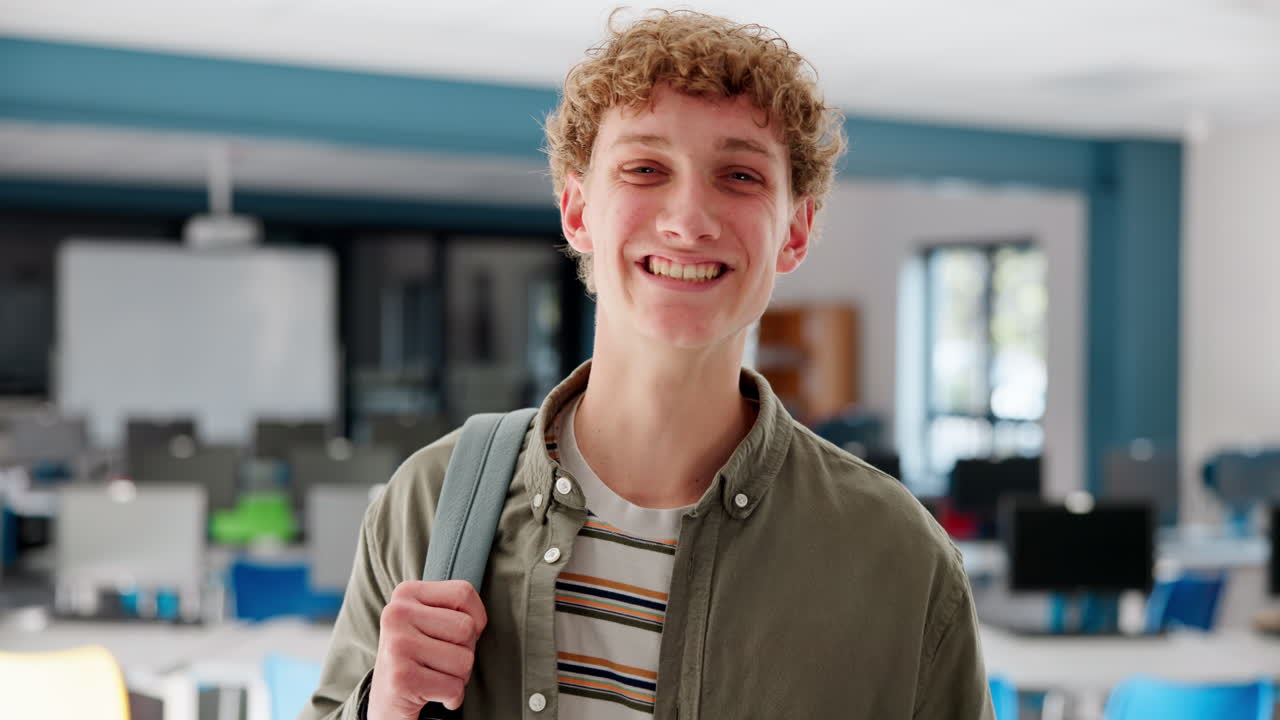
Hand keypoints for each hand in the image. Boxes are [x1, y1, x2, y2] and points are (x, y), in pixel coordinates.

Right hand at [366, 580, 487, 719]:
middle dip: (465, 652)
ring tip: (436, 677)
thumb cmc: (417, 657)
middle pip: (466, 628)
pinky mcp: (401, 679)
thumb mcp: (427, 620)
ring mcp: (397, 646)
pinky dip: (451, 697)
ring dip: (458, 677)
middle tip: (441, 662)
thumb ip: (452, 607)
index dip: (474, 618)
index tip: (455, 635)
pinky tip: (432, 694)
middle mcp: (396, 615)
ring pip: (464, 660)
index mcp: (406, 593)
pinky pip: (454, 688)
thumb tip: (481, 618)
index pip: (464, 593)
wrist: (386, 701)